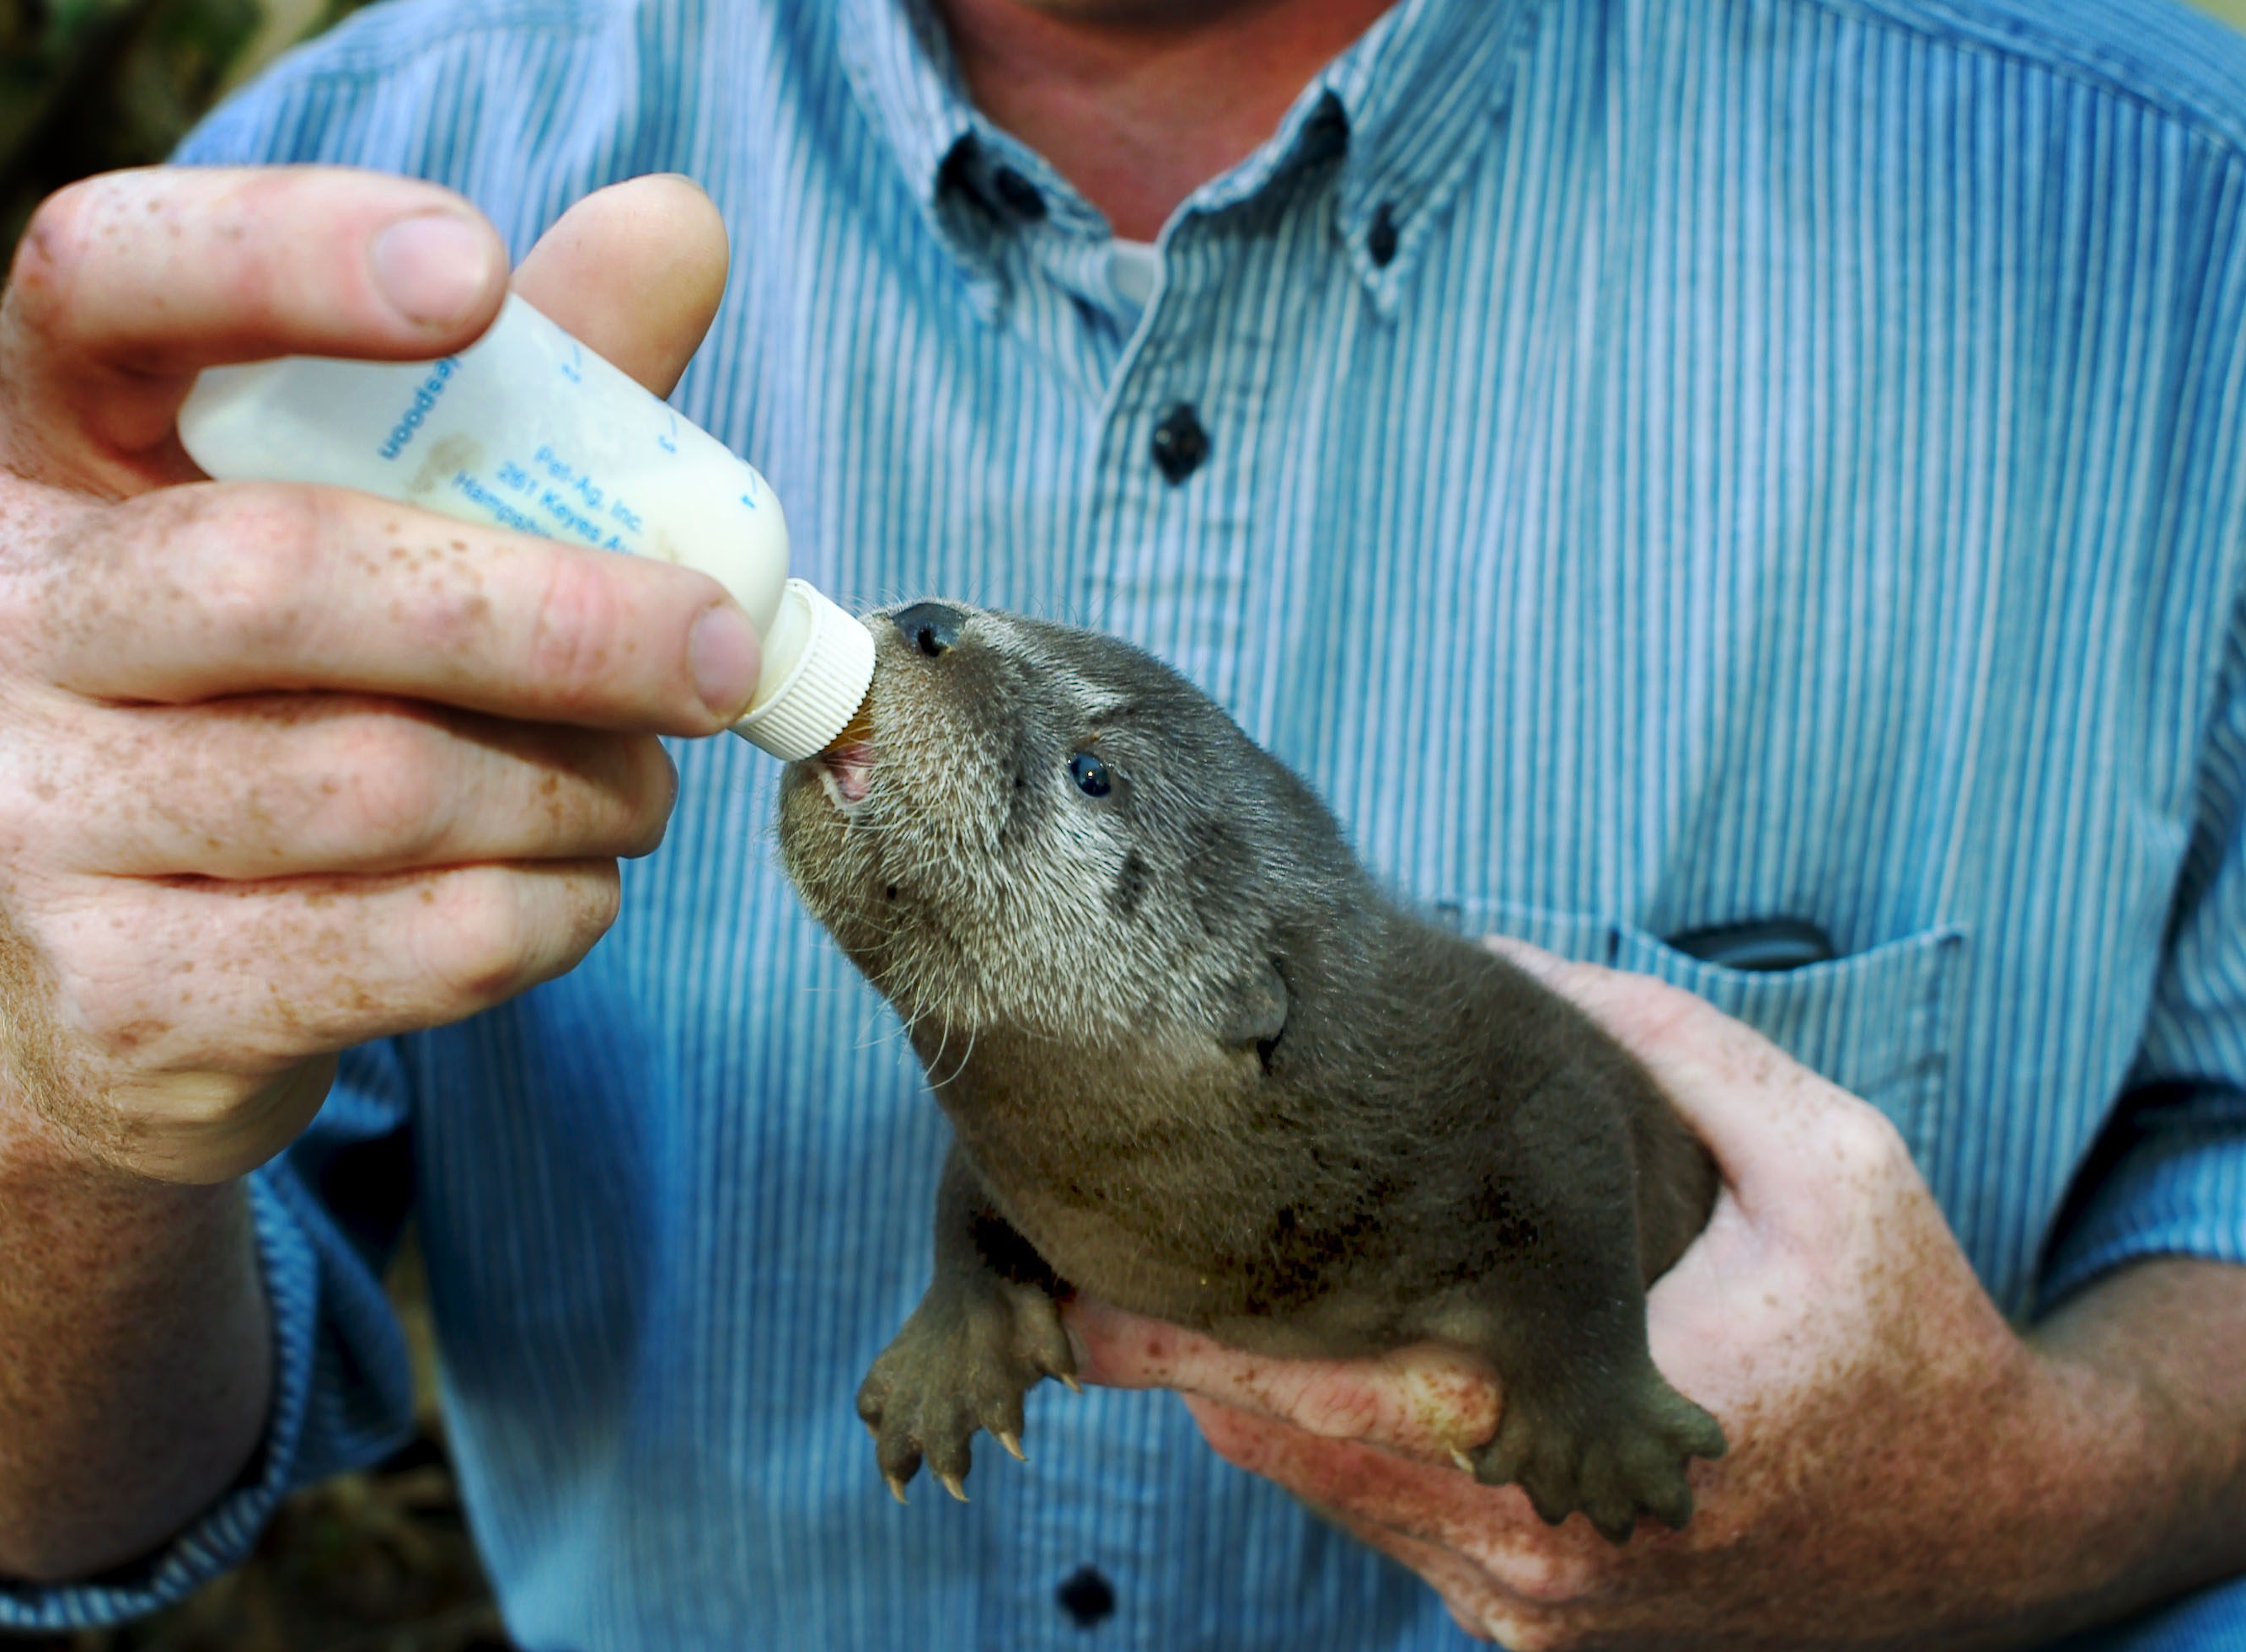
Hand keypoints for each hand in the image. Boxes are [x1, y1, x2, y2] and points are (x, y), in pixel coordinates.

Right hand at [0, 166, 756, 1182]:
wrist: (131, 1003)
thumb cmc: (291, 708)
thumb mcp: (380, 529)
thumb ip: (522, 392)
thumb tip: (679, 225)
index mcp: (58, 452)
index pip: (102, 279)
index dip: (281, 253)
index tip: (475, 271)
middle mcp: (2, 618)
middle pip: (291, 573)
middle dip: (557, 616)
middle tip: (715, 650)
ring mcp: (31, 820)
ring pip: (376, 785)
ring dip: (574, 788)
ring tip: (636, 787)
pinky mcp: (119, 997)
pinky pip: (403, 947)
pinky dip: (545, 914)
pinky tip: (571, 888)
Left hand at [1070, 940, 2149, 1648]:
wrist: (1997, 1531)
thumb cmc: (1905, 1328)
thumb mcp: (1824, 1158)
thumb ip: (1658, 1052)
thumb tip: (1505, 958)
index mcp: (1589, 1428)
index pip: (1326, 1390)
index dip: (1185, 1335)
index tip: (1069, 1278)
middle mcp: (1534, 1546)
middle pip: (1289, 1449)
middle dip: (1181, 1354)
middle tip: (1064, 1265)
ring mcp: (1526, 1606)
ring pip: (1322, 1493)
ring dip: (1248, 1396)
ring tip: (1163, 1283)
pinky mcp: (1530, 1626)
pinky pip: (1381, 1524)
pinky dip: (1327, 1445)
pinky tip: (1297, 1356)